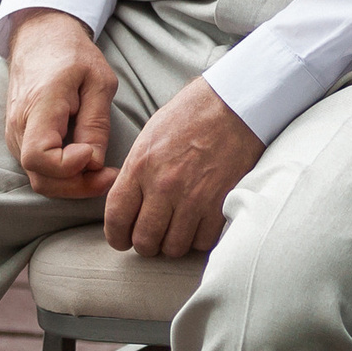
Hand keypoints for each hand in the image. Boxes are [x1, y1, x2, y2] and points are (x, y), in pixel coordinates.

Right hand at [5, 9, 119, 200]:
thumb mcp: (98, 81)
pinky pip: (41, 170)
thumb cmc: (72, 55)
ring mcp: (16, 137)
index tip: (92, 152)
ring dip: (74, 184)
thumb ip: (95, 123)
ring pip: (41, 179)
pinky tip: (88, 163)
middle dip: (79, 186)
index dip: (67, 166)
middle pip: (41, 178)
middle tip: (111, 176)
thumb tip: (94, 163)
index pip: (39, 156)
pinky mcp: (21, 141)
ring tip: (104, 172)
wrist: (40, 39)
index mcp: (38, 106)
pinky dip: (65, 176)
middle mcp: (19, 127)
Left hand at [105, 76, 265, 257]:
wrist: (234, 103)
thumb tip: (128, 204)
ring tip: (178, 229)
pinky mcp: (221, 202)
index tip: (123, 239)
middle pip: (145, 241)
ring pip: (174, 247)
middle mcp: (164, 185)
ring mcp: (194, 196)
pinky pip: (203, 241)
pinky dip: (200, 238)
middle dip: (147, 243)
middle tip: (154, 234)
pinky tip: (199, 224)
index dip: (117, 237)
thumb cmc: (192, 114)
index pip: (116, 219)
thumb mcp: (150, 136)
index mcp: (141, 165)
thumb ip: (135, 173)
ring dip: (174, 243)